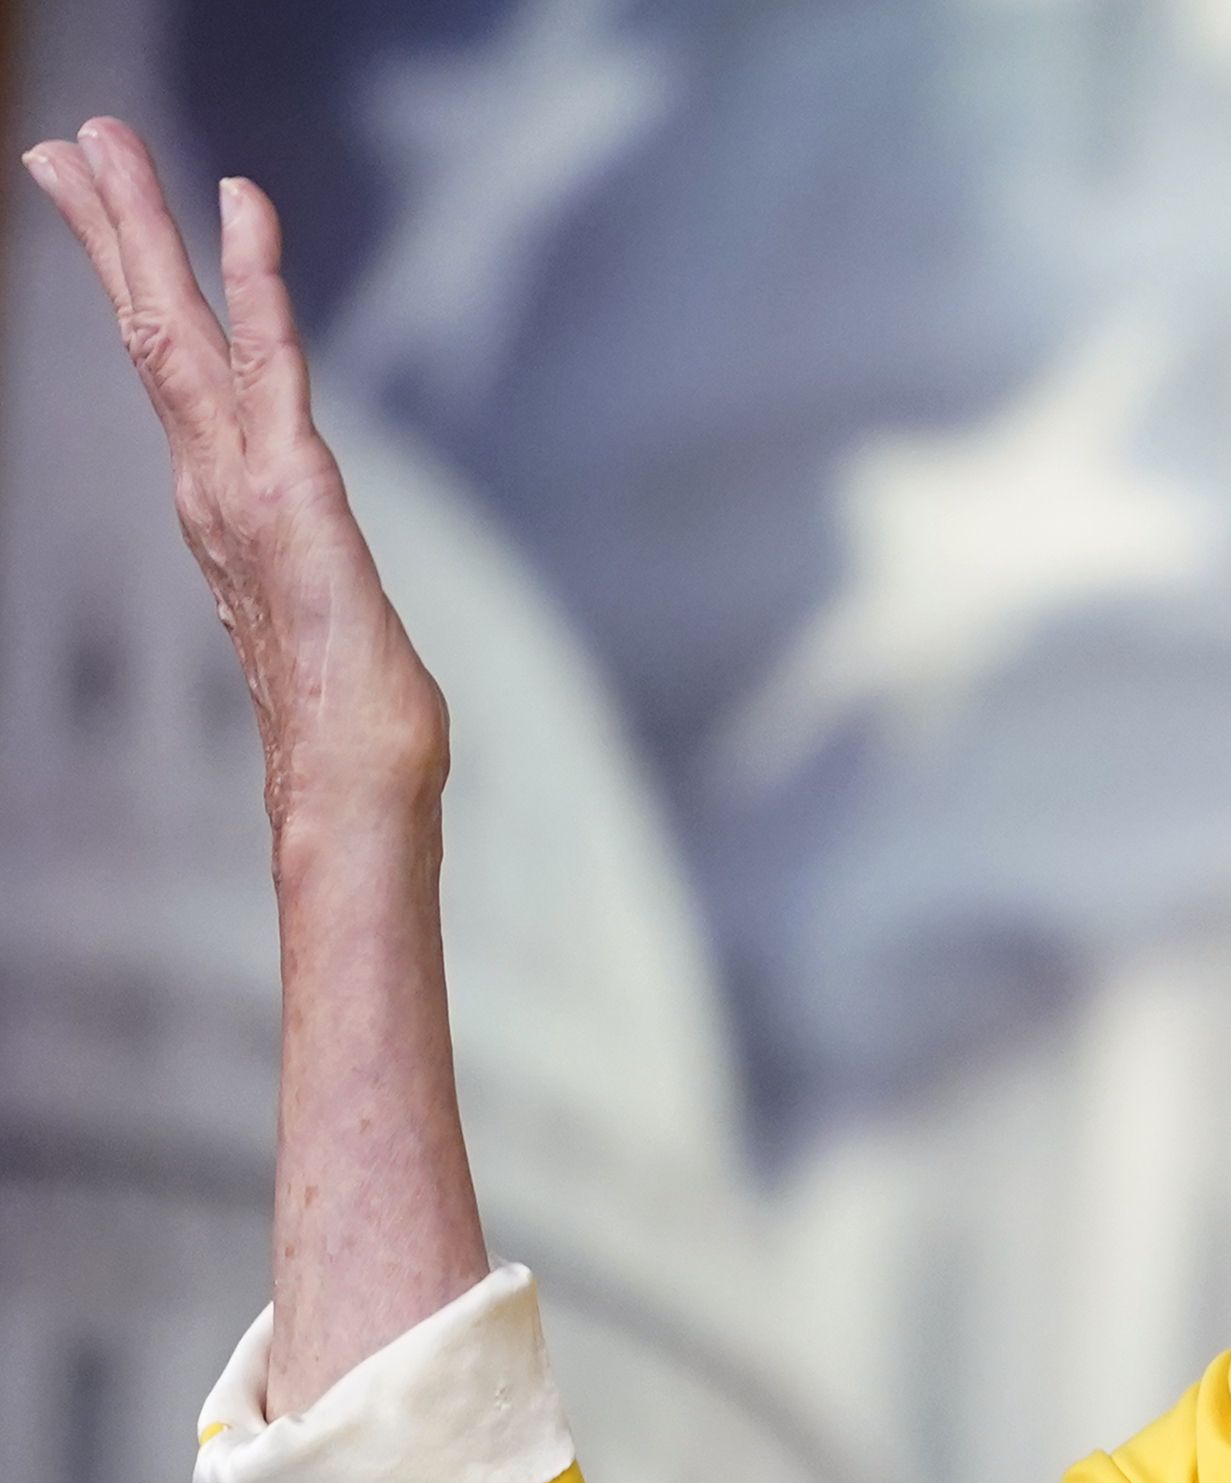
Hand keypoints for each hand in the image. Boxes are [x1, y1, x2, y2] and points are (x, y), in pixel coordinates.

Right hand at [21, 119, 449, 843]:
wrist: (355, 788)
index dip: (136, 285)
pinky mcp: (295, 490)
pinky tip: (242, 209)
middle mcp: (214, 482)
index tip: (102, 212)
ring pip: (182, 329)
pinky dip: (258, 281)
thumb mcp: (320, 629)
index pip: (169, 370)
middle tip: (71, 141)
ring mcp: (244, 483)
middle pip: (150, 329)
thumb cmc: (349, 728)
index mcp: (221, 506)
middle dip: (112, 231)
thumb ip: (302, 596)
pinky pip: (273, 363)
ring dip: (146, 230)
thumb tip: (307, 609)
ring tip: (107, 143)